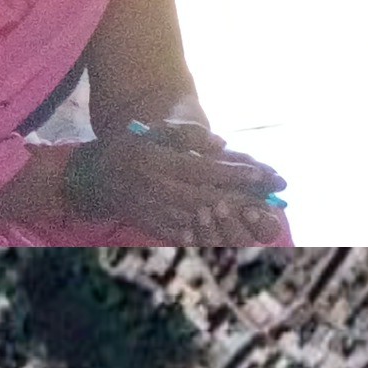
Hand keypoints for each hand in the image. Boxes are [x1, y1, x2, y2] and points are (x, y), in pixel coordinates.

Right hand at [81, 126, 286, 243]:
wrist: (94, 178)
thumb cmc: (130, 148)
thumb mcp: (154, 131)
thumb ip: (187, 134)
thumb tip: (221, 143)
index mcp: (159, 163)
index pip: (204, 170)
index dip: (236, 173)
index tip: (265, 176)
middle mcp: (156, 189)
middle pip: (207, 198)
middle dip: (243, 200)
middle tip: (273, 201)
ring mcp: (153, 211)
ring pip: (198, 219)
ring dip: (231, 220)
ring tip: (260, 218)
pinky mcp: (151, 226)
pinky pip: (182, 234)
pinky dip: (208, 235)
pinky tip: (231, 234)